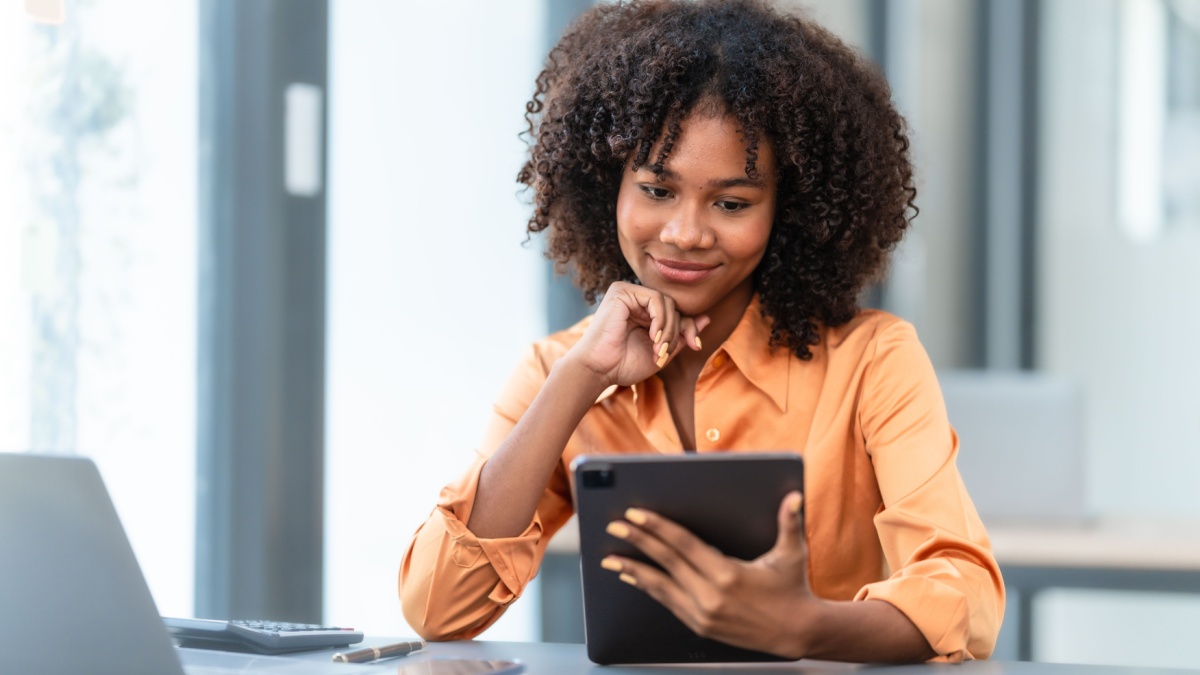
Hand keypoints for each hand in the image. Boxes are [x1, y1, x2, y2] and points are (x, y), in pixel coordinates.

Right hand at [569, 281, 709, 387]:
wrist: (599, 370)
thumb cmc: (623, 364)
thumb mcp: (662, 351)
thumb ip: (682, 335)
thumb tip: (707, 318)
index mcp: (643, 312)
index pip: (676, 312)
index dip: (688, 328)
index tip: (695, 346)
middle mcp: (636, 299)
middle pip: (674, 306)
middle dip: (677, 331)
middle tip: (665, 352)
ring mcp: (628, 293)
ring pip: (667, 302)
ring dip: (669, 329)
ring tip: (658, 348)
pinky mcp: (622, 291)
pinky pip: (655, 298)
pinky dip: (660, 319)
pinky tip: (652, 336)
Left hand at [600, 491, 817, 658]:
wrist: (798, 633)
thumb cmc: (793, 588)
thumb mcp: (792, 554)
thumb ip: (789, 523)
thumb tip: (794, 497)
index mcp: (728, 574)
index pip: (683, 545)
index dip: (657, 528)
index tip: (636, 514)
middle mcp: (711, 596)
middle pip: (666, 562)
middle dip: (637, 542)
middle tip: (614, 525)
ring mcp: (703, 614)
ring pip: (660, 587)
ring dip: (633, 570)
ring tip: (610, 558)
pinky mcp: (701, 626)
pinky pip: (667, 603)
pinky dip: (648, 588)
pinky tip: (633, 578)